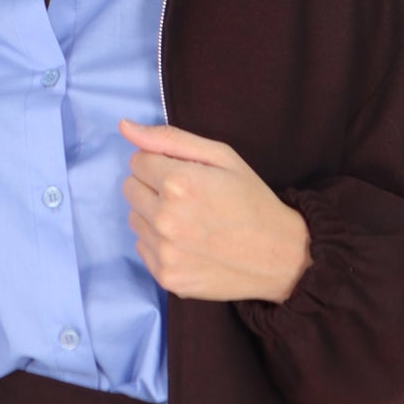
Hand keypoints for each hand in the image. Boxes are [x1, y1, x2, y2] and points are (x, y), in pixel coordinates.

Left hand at [119, 118, 312, 304]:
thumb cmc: (251, 199)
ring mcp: (164, 252)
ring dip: (153, 216)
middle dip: (153, 187)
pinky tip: (189, 243)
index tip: (185, 174)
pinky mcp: (166, 277)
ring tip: (189, 220)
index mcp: (178, 183)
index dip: (161, 163)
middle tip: (188, 197)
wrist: (279, 255)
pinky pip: (142, 248)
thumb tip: (123, 126)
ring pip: (134, 219)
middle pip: (129, 189)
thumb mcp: (221, 156)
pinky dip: (159, 243)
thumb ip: (169, 139)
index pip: (137, 161)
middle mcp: (165, 219)